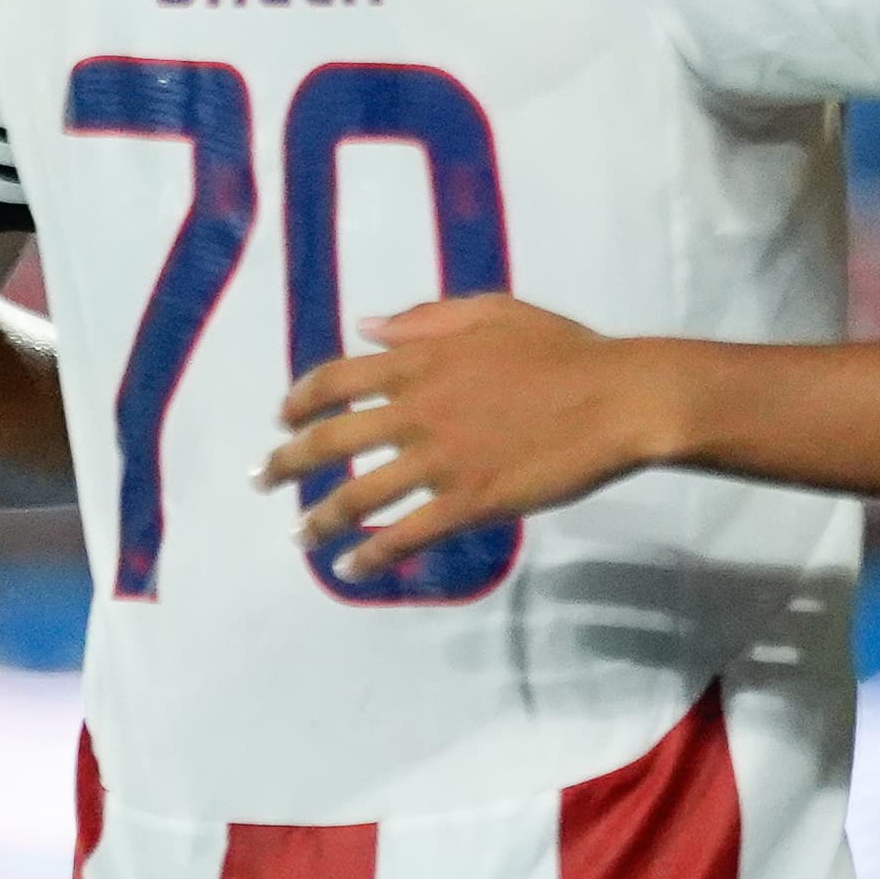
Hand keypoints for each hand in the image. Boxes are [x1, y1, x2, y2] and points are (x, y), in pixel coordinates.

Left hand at [259, 296, 688, 581]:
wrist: (617, 398)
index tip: (280, 420)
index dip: (299, 401)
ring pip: (359, 494)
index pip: (336, 379)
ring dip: (318, 518)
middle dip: (286, 463)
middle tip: (262, 480)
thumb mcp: (492, 311)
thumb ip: (424, 318)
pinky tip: (351, 567)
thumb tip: (366, 327)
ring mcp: (440, 460)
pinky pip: (407, 534)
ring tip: (297, 536)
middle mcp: (417, 410)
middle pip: (331, 440)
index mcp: (420, 360)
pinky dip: (372, 554)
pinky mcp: (469, 502)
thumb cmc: (564, 349)